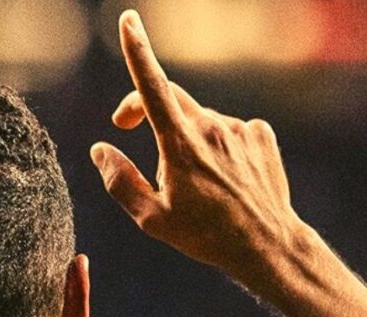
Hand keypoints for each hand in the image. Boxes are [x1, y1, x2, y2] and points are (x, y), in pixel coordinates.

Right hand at [91, 10, 302, 284]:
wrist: (266, 245)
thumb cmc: (205, 236)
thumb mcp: (152, 218)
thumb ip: (120, 181)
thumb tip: (100, 150)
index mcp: (180, 144)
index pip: (152, 87)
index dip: (138, 51)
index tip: (129, 21)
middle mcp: (211, 127)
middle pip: (170, 97)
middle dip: (143, 106)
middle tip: (125, 128)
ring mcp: (240, 128)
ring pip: (200, 120)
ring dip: (185, 138)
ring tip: (195, 184)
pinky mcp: (261, 135)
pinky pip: (231, 130)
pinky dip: (219, 146)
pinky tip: (225, 178)